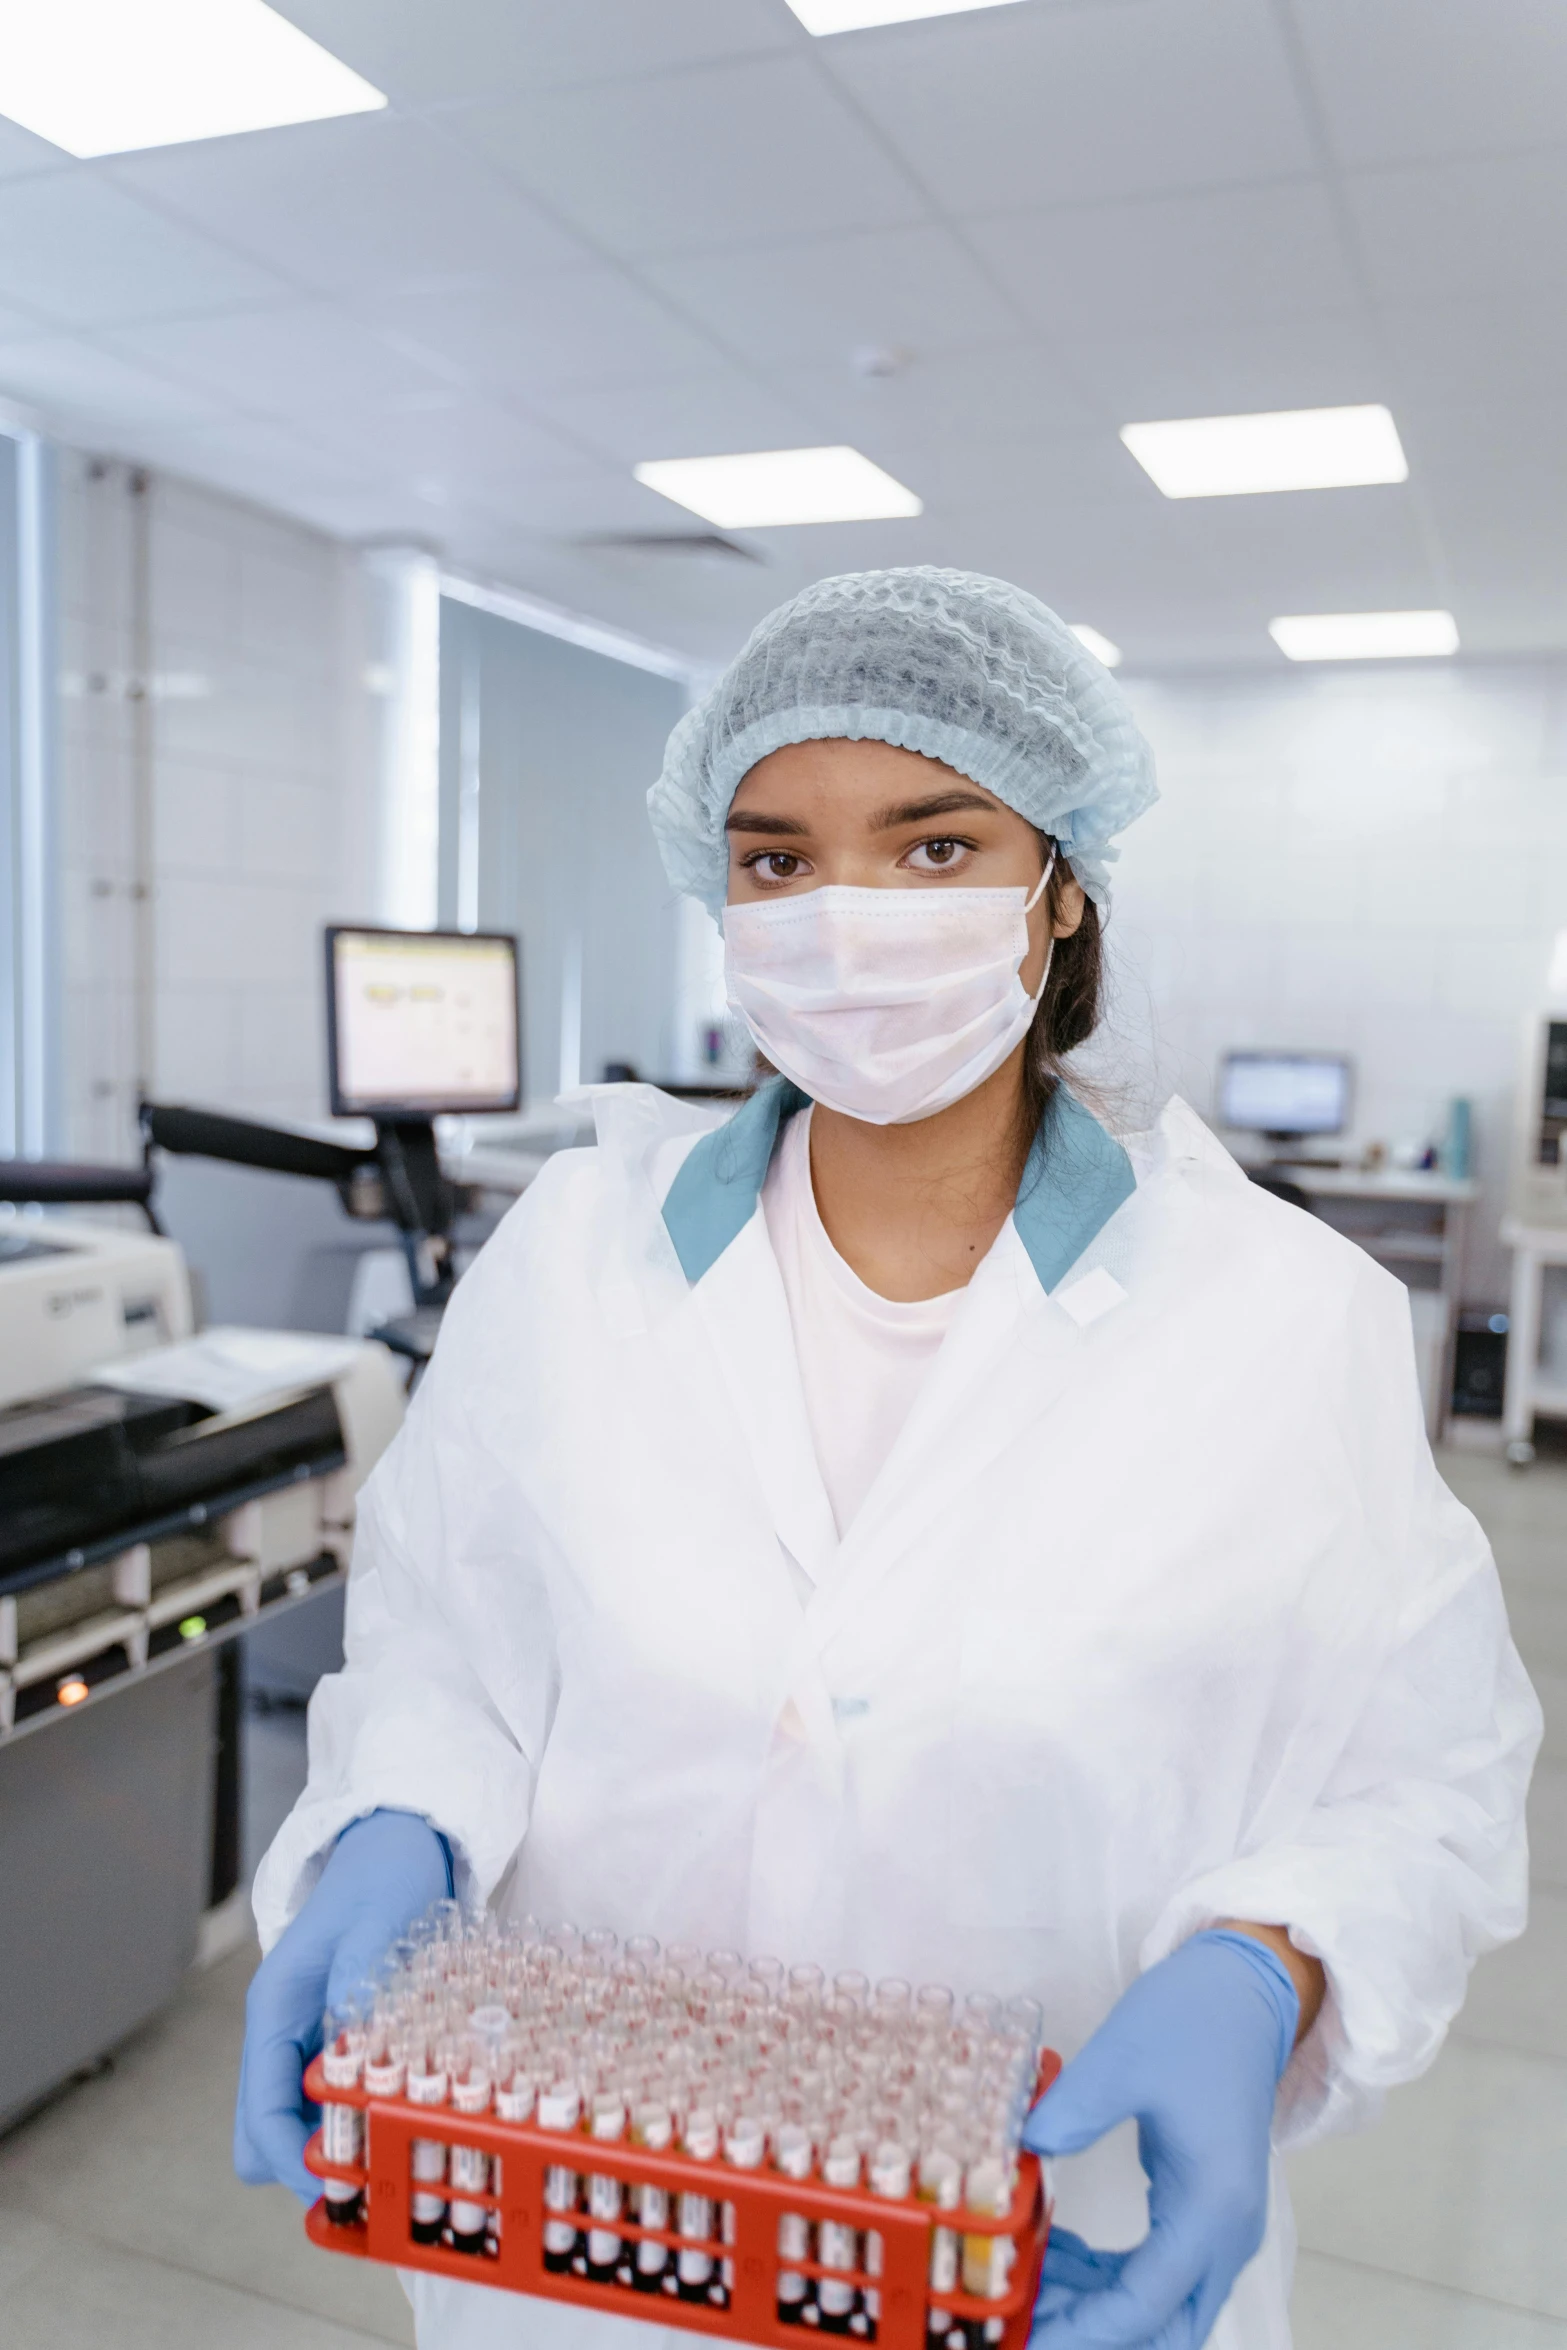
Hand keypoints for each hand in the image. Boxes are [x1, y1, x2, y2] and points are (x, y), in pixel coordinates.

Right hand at [234, 1808, 450, 2202]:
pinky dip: (348, 2121)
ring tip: (388, 2153)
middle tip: (367, 2179)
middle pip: (262, 2132)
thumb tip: (346, 2054)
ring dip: (327, 2148)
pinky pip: (323, 2100)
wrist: (395, 1838)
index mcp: (273, 2008)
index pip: (262, 2112)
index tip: (338, 2192)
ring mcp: (301, 2036)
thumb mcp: (376, 1923)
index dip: (292, 2162)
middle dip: (303, 2165)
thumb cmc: (384, 1873)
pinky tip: (393, 2118)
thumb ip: (358, 1984)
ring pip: (290, 2123)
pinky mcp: (330, 2036)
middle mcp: (278, 2030)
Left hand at [1022, 1931, 1299, 2348]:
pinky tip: (1059, 2253)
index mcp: (1212, 2207)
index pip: (1147, 2305)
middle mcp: (1227, 2234)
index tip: (1029, 2336)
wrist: (1245, 1991)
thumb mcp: (1121, 2058)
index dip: (1086, 2333)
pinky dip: (1110, 2280)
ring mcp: (1221, 2228)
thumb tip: (1018, 2152)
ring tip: (1027, 2282)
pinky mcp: (1206, 2213)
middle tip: (1023, 2317)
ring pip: (1162, 2308)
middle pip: (1164, 2328)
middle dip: (1093, 2333)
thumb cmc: (1192, 2020)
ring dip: (1098, 2309)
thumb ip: (1070, 2112)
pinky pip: (1159, 2275)